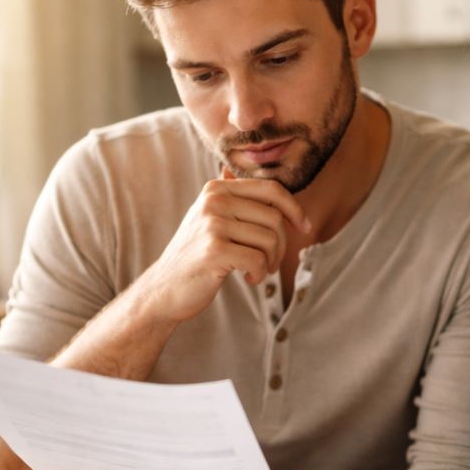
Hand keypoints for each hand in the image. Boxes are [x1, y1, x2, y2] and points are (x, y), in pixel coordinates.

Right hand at [138, 170, 310, 323]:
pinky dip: (260, 273)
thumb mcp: (210, 219)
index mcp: (216, 189)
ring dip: (271, 261)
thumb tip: (261, 182)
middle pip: (274, 217)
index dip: (294, 208)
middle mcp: (213, 201)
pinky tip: (249, 278)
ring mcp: (212, 224)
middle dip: (282, 244)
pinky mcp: (214, 249)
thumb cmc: (196, 256)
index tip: (304, 227)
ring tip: (258, 270)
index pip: (271, 189)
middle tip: (271, 262)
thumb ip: (234, 199)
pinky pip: (259, 259)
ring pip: (270, 239)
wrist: (165, 288)